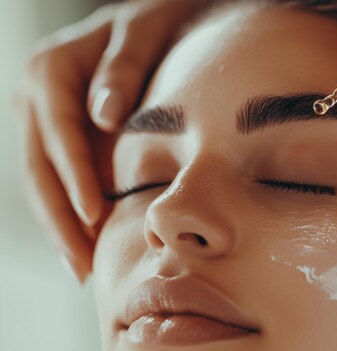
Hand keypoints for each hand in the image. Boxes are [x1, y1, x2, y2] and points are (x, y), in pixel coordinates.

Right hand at [13, 0, 208, 282]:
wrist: (160, 16)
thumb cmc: (157, 22)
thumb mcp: (145, 33)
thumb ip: (124, 69)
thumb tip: (103, 115)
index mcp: (51, 69)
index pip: (59, 135)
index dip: (75, 179)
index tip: (94, 217)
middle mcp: (36, 92)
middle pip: (40, 166)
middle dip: (61, 218)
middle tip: (83, 265)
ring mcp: (42, 113)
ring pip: (43, 178)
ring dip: (61, 224)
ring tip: (82, 267)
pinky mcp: (58, 129)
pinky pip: (57, 174)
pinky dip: (69, 208)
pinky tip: (86, 239)